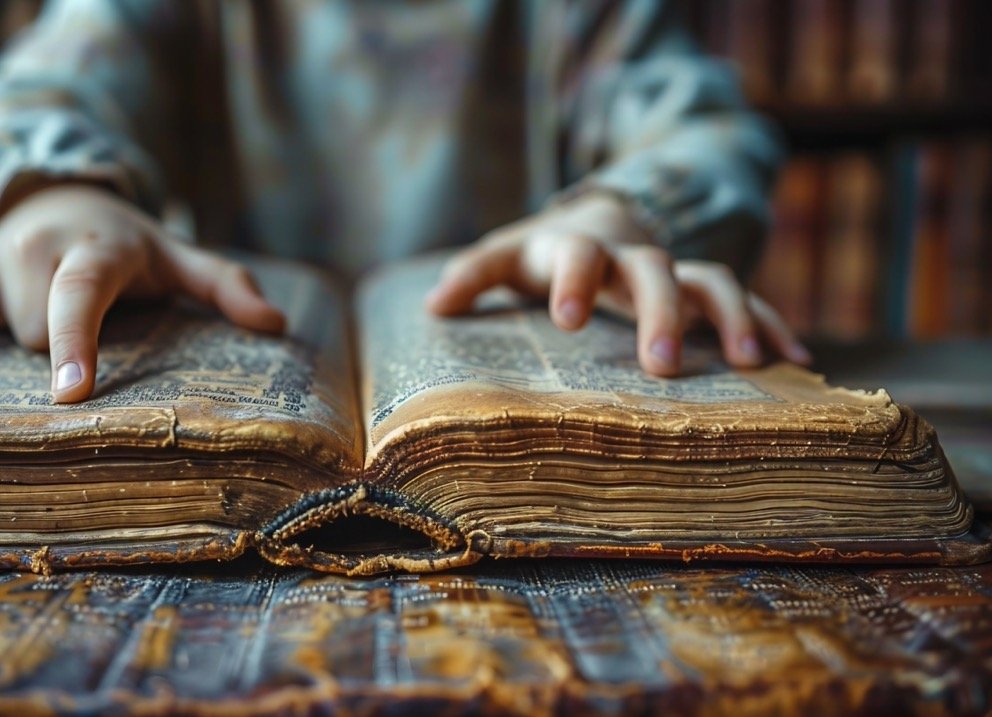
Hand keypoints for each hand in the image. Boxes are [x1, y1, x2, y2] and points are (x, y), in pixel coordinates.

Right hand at [0, 184, 284, 402]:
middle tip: (94, 343)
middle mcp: (45, 251)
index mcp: (100, 250)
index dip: (76, 341)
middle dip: (68, 352)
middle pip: (43, 332)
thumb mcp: (179, 257)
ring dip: (27, 346)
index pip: (83, 295)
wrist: (62, 194)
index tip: (71, 393)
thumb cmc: (128, 245)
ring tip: (56, 339)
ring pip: (3, 329)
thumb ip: (226, 286)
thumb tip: (277, 324)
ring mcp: (2, 258)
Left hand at [424, 192, 809, 376]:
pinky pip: (747, 302)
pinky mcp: (704, 290)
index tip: (570, 320)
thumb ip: (472, 275)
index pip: (578, 255)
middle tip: (661, 367)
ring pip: (713, 281)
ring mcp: (674, 270)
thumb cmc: (544, 252)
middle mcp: (634, 254)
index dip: (575, 281)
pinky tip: (797, 362)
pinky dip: (772, 325)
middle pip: (655, 271)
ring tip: (753, 363)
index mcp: (580, 246)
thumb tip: (434, 306)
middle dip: (661, 314)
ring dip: (735, 319)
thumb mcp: (506, 256)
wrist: (601, 220)